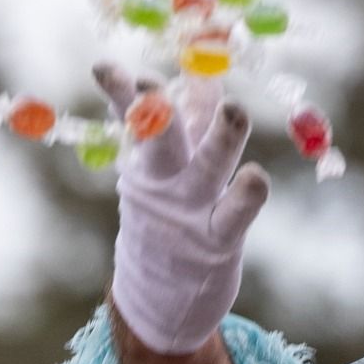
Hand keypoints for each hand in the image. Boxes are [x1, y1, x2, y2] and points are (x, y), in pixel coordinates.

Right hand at [95, 61, 269, 354]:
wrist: (160, 294)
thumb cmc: (170, 216)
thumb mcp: (169, 166)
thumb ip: (188, 118)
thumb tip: (200, 70)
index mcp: (147, 158)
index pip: (134, 116)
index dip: (124, 91)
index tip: (106, 69)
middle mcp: (165, 180)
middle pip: (158, 140)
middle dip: (154, 112)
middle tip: (148, 85)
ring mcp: (191, 209)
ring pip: (208, 167)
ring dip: (221, 138)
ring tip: (234, 109)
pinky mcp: (218, 238)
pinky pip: (235, 214)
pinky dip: (246, 196)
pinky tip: (256, 177)